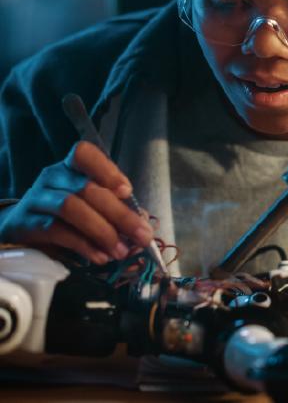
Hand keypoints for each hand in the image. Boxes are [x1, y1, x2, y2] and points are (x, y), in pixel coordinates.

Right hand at [0, 141, 153, 263]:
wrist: (22, 228)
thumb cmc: (65, 213)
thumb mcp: (90, 204)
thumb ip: (116, 208)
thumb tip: (143, 222)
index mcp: (71, 167)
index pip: (84, 154)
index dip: (107, 170)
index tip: (127, 191)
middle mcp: (53, 177)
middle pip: (86, 188)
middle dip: (119, 214)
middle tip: (142, 235)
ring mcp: (38, 199)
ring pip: (71, 208)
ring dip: (102, 231)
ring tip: (121, 251)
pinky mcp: (27, 224)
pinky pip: (58, 232)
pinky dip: (84, 245)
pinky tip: (101, 256)